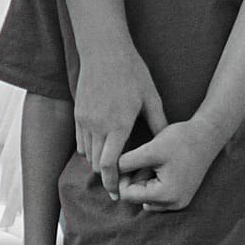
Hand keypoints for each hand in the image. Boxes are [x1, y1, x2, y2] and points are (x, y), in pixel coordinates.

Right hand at [74, 45, 166, 200]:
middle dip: (107, 178)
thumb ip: (158, 123)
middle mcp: (98, 126)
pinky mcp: (78, 114)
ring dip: (98, 163)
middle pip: (97, 164)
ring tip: (111, 168)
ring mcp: (85, 120)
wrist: (104, 50)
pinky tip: (101, 150)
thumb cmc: (132, 72)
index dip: (114, 183)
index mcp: (118, 125)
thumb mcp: (151, 97)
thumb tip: (166, 143)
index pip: (110, 165)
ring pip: (87, 154)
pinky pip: (80, 141)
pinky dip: (89, 150)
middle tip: (117, 187)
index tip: (119, 194)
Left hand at [118, 117, 224, 209]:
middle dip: (136, 178)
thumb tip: (111, 174)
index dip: (123, 177)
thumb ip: (127, 163)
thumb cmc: (180, 140)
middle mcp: (174, 205)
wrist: (207, 135)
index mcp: (166, 196)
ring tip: (156, 162)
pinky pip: (157, 195)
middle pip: (137, 198)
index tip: (130, 159)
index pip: (128, 196)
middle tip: (147, 159)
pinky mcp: (181, 197)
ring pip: (146, 196)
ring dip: (144, 180)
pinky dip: (154, 181)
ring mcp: (179, 203)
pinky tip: (163, 167)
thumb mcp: (149, 150)